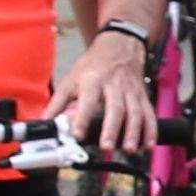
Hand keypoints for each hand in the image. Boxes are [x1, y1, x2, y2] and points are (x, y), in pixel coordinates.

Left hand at [57, 22, 156, 159]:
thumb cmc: (93, 66)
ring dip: (133, 132)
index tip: (77, 135)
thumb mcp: (71, 79)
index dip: (82, 118)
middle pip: (115, 108)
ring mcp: (131, 91)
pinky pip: (148, 114)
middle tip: (106, 147)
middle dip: (112, 129)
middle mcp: (114, 85)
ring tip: (129, 150)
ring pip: (135, 112)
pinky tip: (148, 145)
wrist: (120, 45)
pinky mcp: (142, 96)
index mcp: (93, 80)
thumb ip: (57, 103)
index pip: (87, 100)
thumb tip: (44, 123)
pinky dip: (150, 130)